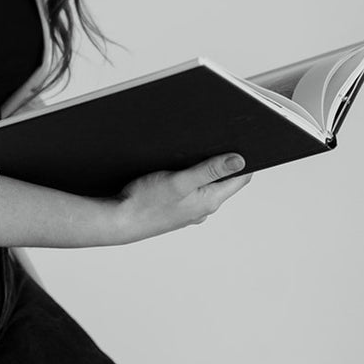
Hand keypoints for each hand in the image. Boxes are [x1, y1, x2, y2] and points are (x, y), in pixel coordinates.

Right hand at [110, 153, 249, 244]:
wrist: (119, 221)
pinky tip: (175, 170)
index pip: (240, 179)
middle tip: (214, 141)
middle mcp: (203, 208)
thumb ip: (210, 170)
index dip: (244, 160)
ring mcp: (189, 210)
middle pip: (224, 181)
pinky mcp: (175, 209)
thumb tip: (240, 160)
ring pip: (206, 185)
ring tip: (192, 153)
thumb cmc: (145, 202)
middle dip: (222, 161)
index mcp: (209, 201)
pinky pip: (191, 191)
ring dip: (204, 169)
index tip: (240, 141)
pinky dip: (189, 178)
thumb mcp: (180, 181)